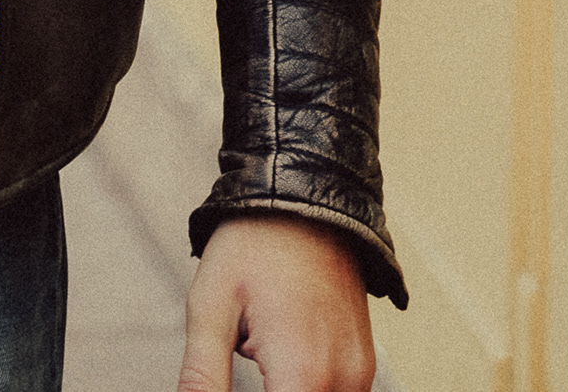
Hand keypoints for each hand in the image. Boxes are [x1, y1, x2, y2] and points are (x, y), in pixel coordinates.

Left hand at [179, 216, 375, 391]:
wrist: (302, 195)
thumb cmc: (253, 242)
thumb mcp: (210, 307)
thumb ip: (203, 378)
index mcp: (303, 372)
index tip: (241, 366)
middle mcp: (343, 380)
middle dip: (268, 389)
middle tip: (247, 343)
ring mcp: (360, 372)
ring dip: (286, 388)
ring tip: (261, 340)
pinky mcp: (364, 363)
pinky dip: (305, 382)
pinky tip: (282, 344)